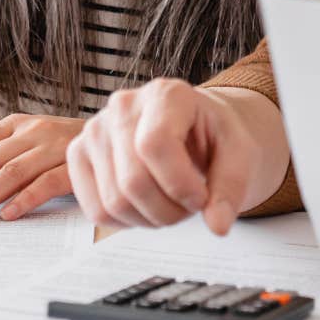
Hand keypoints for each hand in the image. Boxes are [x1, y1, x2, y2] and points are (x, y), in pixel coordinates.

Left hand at [0, 114, 82, 222]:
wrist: (114, 136)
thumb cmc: (61, 146)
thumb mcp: (26, 142)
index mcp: (13, 124)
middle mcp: (30, 132)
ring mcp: (52, 147)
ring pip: (9, 173)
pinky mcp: (74, 166)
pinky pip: (45, 184)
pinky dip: (25, 199)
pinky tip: (7, 215)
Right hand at [66, 78, 259, 234]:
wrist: (194, 130)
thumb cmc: (214, 138)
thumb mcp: (240, 155)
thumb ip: (231, 188)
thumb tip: (218, 225)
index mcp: (166, 94)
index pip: (155, 145)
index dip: (179, 185)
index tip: (201, 198)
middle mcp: (123, 105)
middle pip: (132, 181)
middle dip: (169, 211)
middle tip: (189, 206)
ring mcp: (95, 129)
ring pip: (113, 201)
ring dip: (150, 219)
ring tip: (171, 204)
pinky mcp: (79, 154)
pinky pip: (95, 210)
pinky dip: (126, 221)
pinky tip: (147, 205)